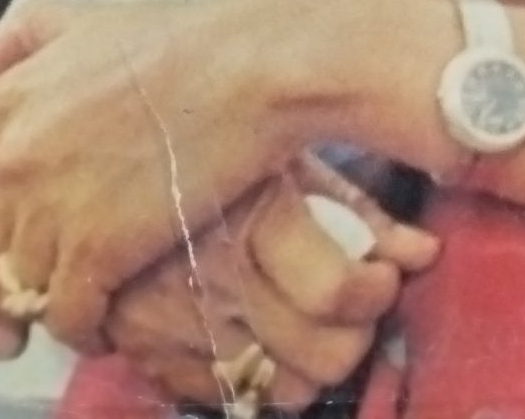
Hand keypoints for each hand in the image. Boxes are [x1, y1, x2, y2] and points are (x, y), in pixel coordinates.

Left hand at [0, 0, 299, 355]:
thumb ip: (21, 36)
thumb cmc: (180, 42)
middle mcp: (13, 157)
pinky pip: (68, 314)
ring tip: (58, 327)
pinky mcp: (96, 249)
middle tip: (0, 335)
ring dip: (34, 317)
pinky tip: (98, 329)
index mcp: (4, 102)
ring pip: (18, 290)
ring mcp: (51, 205)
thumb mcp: (87, 19)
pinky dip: (79, 330)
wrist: (247, 69)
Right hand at [104, 156, 437, 410]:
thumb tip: (426, 253)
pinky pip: (217, 393)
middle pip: (318, 354)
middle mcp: (210, 268)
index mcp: (250, 211)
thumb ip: (360, 210)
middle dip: (353, 338)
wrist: (98, 132)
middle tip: (356, 309)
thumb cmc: (212, 135)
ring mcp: (171, 314)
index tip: (381, 278)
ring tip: (311, 325)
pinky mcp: (137, 343)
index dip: (375, 292)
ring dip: (306, 366)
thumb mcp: (287, 157)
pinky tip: (256, 335)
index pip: (337, 292)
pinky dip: (247, 375)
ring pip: (275, 387)